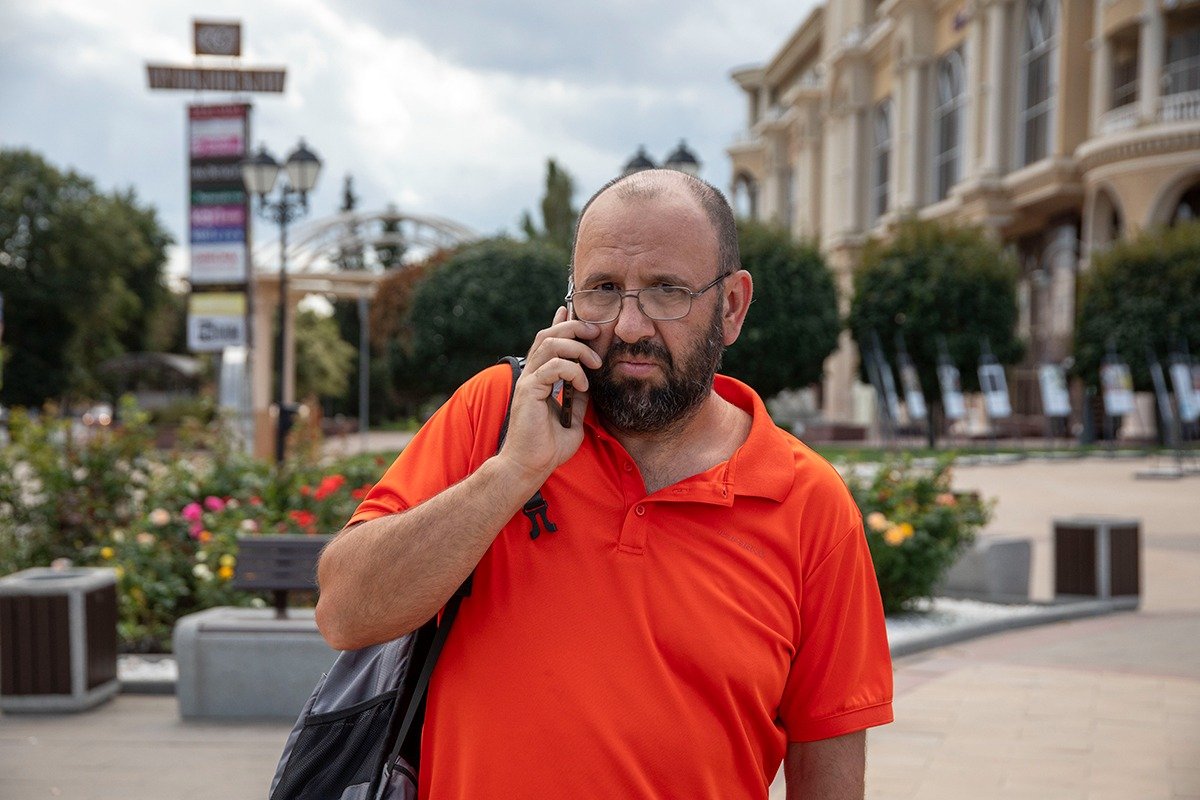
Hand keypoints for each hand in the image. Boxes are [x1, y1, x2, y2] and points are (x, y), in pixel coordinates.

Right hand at [495, 307, 601, 487]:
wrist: (530, 467)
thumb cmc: (547, 448)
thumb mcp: (572, 419)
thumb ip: (578, 399)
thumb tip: (590, 384)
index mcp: (539, 378)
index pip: (547, 341)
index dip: (560, 323)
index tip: (573, 311)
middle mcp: (531, 375)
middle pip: (548, 335)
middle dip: (573, 327)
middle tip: (595, 332)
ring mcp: (528, 381)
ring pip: (549, 344)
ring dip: (576, 348)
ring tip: (594, 363)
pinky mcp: (529, 391)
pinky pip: (552, 367)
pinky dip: (572, 371)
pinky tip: (582, 384)